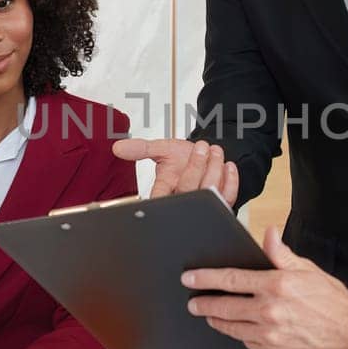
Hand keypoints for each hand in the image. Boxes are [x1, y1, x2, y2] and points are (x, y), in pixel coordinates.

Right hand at [111, 137, 238, 205]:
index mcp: (164, 191)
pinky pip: (227, 195)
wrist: (205, 156)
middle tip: (201, 146)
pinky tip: (228, 165)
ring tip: (214, 150)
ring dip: (214, 168)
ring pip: (209, 192)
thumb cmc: (182, 156)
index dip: (167, 188)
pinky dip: (230, 179)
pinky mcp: (220, 201)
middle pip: (189, 190)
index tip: (173, 166)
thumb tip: (117, 148)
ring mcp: (202, 202)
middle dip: (197, 165)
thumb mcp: (161, 149)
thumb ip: (141, 148)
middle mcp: (182, 199)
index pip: (160, 197)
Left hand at [182, 227, 347, 348]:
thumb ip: (282, 254)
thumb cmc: (332, 301)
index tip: (190, 278)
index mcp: (277, 285)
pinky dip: (239, 334)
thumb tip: (268, 234)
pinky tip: (237, 328)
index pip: (231, 279)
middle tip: (193, 302)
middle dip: (204, 303)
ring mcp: (270, 336)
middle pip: (225, 307)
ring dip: (217, 320)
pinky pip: (246, 343)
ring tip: (210, 314)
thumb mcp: (308, 270)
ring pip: (232, 328)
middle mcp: (270, 311)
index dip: (206, 278)